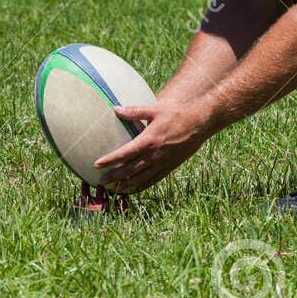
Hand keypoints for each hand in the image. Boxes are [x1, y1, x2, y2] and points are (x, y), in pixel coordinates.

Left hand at [93, 99, 216, 193]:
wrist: (199, 123)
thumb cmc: (176, 114)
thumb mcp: (154, 109)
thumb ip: (134, 111)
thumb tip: (116, 109)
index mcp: (148, 141)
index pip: (124, 154)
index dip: (110, 160)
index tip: (97, 164)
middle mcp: (154, 155)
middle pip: (129, 170)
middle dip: (114, 176)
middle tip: (101, 182)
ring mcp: (162, 163)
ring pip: (140, 178)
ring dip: (126, 184)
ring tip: (114, 188)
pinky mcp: (170, 167)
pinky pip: (153, 180)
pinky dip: (142, 185)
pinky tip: (134, 188)